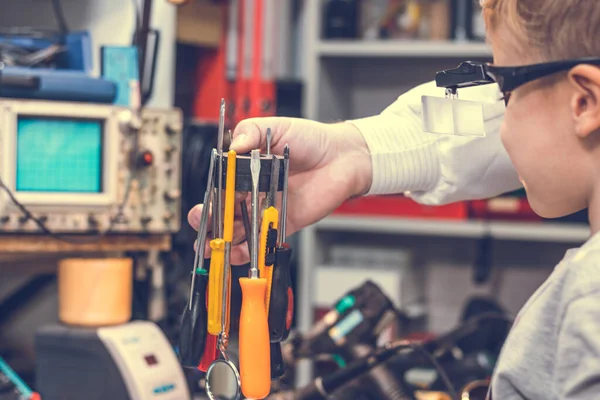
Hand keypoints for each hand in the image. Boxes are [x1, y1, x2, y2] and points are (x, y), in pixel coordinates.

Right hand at [188, 117, 371, 264]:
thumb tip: (232, 144)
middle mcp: (253, 192)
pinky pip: (263, 240)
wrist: (340, 156)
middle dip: (210, 221)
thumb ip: (249, 131)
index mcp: (246, 171)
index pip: (220, 188)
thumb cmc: (310, 139)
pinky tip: (239, 252)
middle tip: (204, 224)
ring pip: (239, 230)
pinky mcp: (283, 223)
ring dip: (224, 240)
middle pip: (224, 212)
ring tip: (215, 245)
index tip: (207, 204)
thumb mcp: (275, 126)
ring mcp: (267, 210)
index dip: (211, 198)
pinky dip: (249, 249)